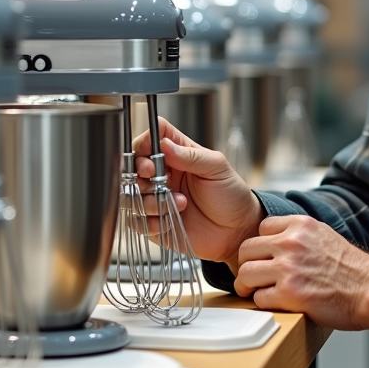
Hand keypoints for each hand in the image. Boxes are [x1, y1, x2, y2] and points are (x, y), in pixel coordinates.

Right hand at [134, 117, 262, 267]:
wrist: (237, 230)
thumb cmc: (231, 194)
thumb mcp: (217, 168)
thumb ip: (191, 156)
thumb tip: (165, 145)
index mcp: (178, 154)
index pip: (151, 138)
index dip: (145, 143)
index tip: (150, 155)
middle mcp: (163, 174)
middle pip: (134, 166)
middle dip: (141, 174)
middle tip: (159, 180)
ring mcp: (157, 197)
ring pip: (131, 194)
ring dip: (149, 200)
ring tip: (178, 203)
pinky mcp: (155, 221)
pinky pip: (137, 221)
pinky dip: (149, 222)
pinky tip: (168, 221)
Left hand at [234, 215, 368, 333]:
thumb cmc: (352, 269)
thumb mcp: (325, 236)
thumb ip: (300, 235)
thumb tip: (277, 241)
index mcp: (300, 225)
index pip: (261, 228)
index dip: (260, 245)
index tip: (262, 257)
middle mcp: (291, 243)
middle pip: (246, 250)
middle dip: (246, 265)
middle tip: (251, 276)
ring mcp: (288, 268)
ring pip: (246, 274)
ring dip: (247, 285)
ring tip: (254, 291)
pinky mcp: (289, 294)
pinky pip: (258, 298)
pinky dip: (263, 302)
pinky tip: (274, 303)